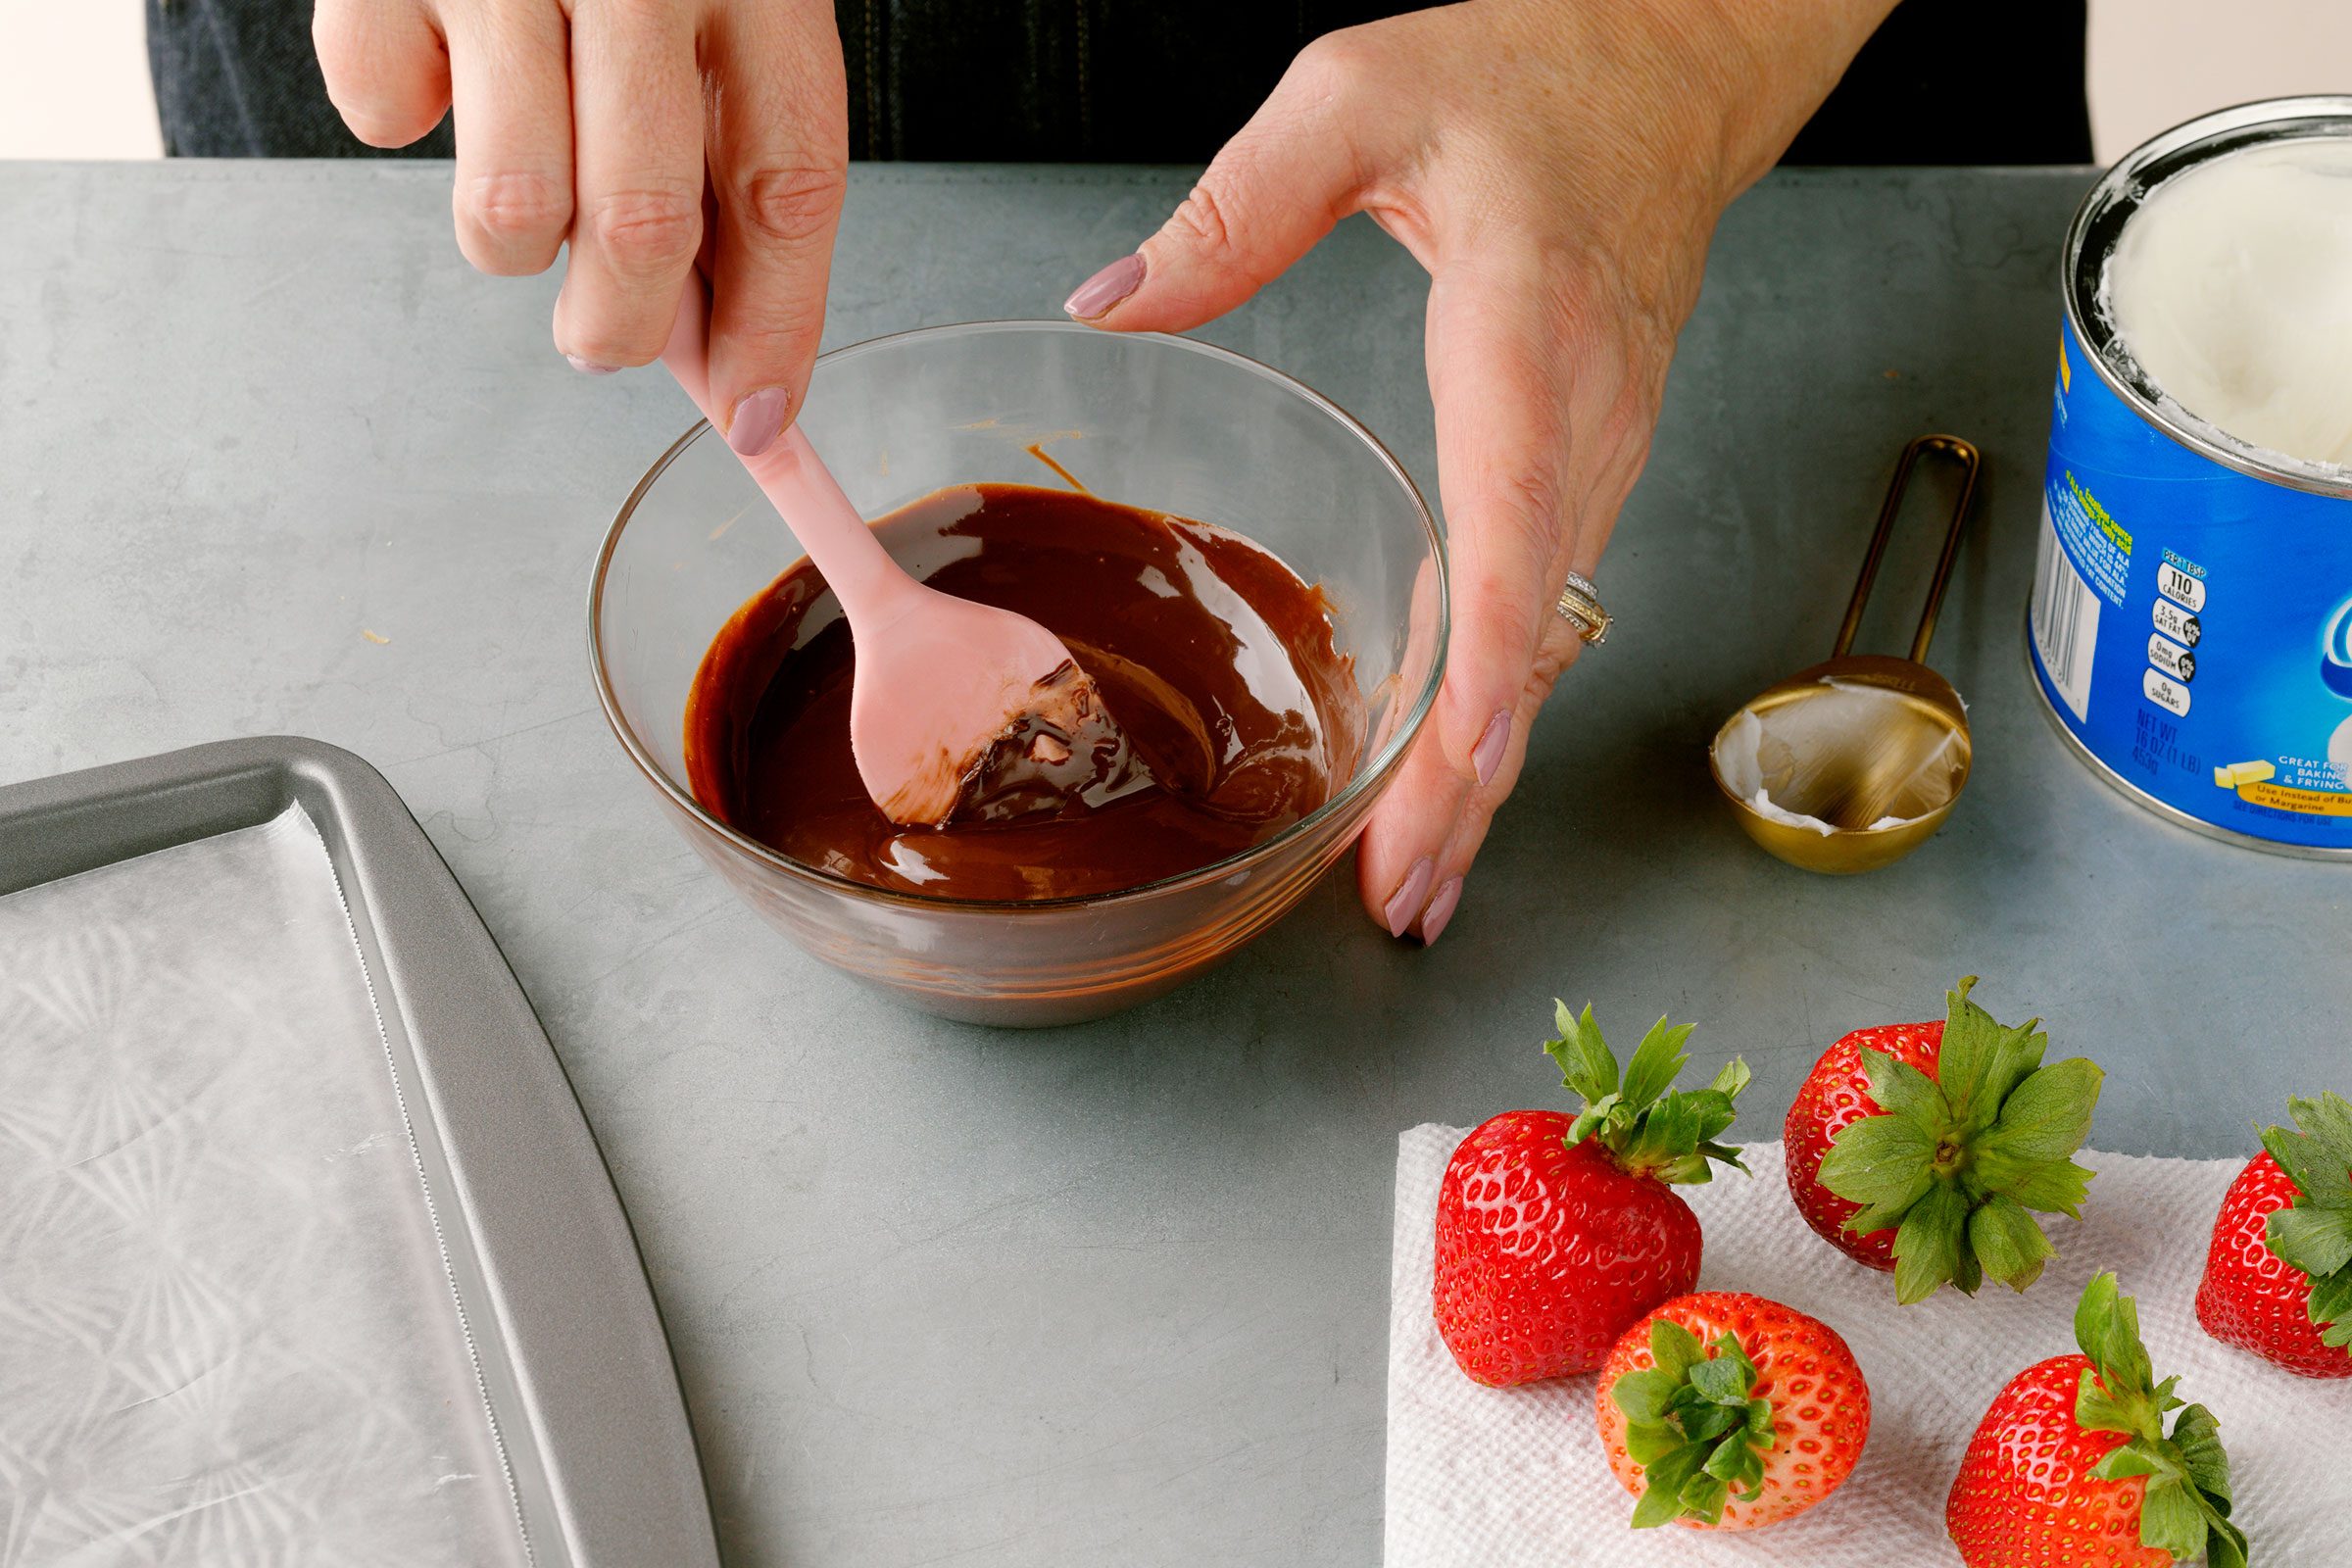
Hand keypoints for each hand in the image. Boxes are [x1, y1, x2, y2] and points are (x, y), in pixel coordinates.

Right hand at [314, 0, 846, 455]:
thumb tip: (726, 354)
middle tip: (603, 337)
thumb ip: (727, 150)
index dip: (778, 324)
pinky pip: (381, 116)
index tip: (759, 417)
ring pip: (510, 211)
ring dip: (515, 243)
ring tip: (524, 172)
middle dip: (622, 330)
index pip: (789, 186)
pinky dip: (403, 111)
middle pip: (641, 228)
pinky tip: (440, 52)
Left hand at [1066, 0, 1891, 940]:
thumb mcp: (1359, 96)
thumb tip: (1112, 305)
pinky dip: (1501, 705)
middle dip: (1472, 777)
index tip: (1453, 773)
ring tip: (1413, 879)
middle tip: (1398, 898)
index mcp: (1525, 329)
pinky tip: (1452, 771)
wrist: (1668, 66)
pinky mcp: (1592, 463)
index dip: (1488, 665)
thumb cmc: (1534, 73)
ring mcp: (1603, 448)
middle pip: (1532, 630)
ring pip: (1546, 639)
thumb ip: (1234, 204)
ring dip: (1486, 767)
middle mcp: (1583, 415)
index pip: (1513, 521)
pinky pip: (1544, 606)